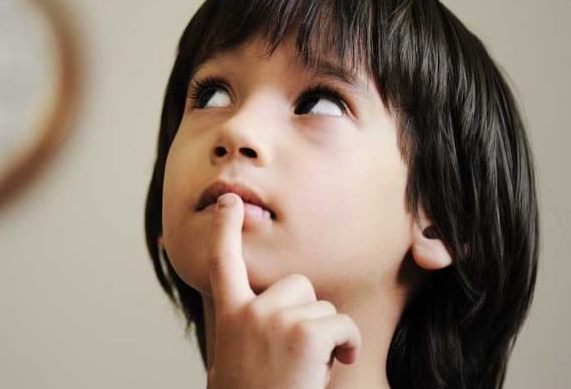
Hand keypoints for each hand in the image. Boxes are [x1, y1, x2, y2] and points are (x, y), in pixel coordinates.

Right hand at [205, 193, 360, 388]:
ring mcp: (275, 319)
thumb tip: (255, 313)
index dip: (226, 229)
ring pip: (322, 307)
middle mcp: (248, 311)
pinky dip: (348, 346)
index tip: (230, 202)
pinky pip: (341, 324)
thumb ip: (244, 328)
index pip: (222, 262)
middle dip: (308, 314)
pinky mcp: (305, 332)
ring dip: (327, 336)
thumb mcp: (234, 359)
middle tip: (299, 354)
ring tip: (310, 368)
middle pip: (297, 285)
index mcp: (228, 316)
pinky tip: (336, 366)